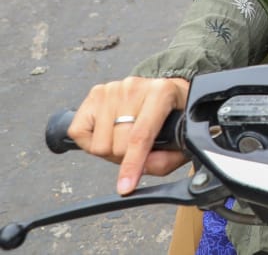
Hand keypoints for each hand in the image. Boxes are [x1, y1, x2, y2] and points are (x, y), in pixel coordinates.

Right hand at [68, 76, 189, 193]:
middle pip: (116, 145)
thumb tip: (139, 170)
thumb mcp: (181, 138)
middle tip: (136, 149)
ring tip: (124, 137)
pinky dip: (90, 141)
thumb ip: (165, 160)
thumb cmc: (173, 115)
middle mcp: (134, 87)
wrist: (166, 91)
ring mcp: (113, 88)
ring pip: (98, 144)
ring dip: (109, 149)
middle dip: (125, 158)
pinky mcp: (94, 93)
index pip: (140, 136)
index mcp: (161, 92)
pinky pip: (78, 132)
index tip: (125, 187)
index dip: (132, 165)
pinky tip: (108, 131)